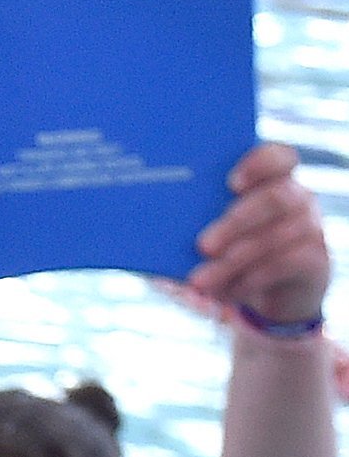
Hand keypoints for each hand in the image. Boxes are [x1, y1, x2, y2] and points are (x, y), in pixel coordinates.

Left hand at [191, 142, 329, 326]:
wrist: (267, 299)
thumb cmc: (227, 257)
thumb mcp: (203, 242)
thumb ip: (183, 229)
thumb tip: (140, 231)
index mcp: (270, 181)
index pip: (278, 157)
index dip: (259, 164)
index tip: (230, 183)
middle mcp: (296, 198)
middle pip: (275, 197)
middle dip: (235, 222)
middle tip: (202, 246)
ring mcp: (309, 227)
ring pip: (276, 236)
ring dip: (234, 260)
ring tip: (199, 281)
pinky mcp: (315, 259)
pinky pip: (286, 264)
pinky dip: (251, 278)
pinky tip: (225, 292)